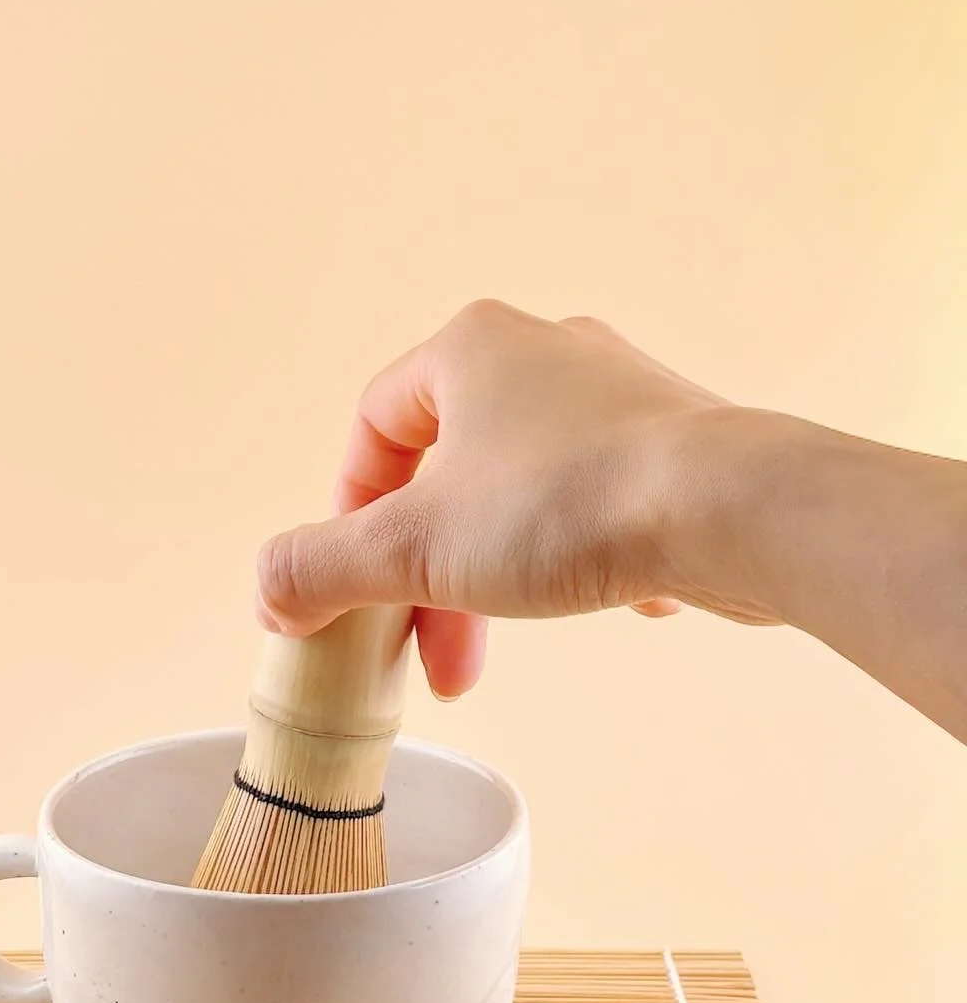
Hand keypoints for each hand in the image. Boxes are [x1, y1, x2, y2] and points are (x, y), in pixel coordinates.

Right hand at [255, 300, 776, 699]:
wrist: (736, 511)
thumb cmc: (570, 506)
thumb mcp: (414, 550)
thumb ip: (322, 568)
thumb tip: (267, 592)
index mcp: (470, 347)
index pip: (373, 427)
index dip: (349, 513)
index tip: (356, 587)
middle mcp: (545, 351)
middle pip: (448, 474)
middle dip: (429, 575)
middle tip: (432, 654)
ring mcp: (618, 395)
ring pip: (521, 493)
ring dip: (495, 573)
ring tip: (502, 642)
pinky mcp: (676, 445)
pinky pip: (598, 505)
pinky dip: (577, 559)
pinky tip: (599, 599)